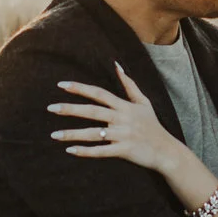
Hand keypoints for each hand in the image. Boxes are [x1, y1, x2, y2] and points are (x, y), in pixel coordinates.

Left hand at [50, 68, 184, 171]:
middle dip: (70, 109)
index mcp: (124, 106)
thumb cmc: (153, 126)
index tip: (62, 85)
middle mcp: (122, 119)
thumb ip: (129, 84)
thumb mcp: (143, 102)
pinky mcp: (124, 151)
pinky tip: (70, 150)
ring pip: (94, 133)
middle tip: (50, 108)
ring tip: (54, 135)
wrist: (167, 150)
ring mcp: (123, 135)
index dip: (80, 88)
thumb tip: (116, 65)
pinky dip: (86, 151)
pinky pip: (101, 151)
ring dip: (72, 134)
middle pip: (92, 111)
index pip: (99, 93)